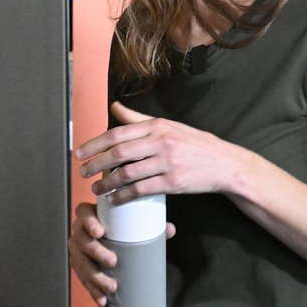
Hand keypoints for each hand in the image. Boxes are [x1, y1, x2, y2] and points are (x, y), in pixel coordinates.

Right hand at [67, 200, 175, 306]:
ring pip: (81, 263)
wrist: (105, 235)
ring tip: (111, 287)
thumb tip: (170, 229)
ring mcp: (76, 249)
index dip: (89, 222)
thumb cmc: (120, 225)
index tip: (100, 232)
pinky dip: (93, 290)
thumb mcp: (133, 222)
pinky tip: (102, 300)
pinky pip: (82, 278)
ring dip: (95, 277)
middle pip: (82, 240)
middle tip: (113, 261)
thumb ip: (150, 224)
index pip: (84, 213)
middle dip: (96, 253)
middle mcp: (79, 230)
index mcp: (89, 214)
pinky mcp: (78, 264)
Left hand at [74, 102, 241, 202]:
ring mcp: (168, 162)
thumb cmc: (196, 145)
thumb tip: (114, 106)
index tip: (80, 152)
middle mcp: (161, 141)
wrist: (226, 164)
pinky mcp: (173, 182)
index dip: (95, 143)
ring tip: (96, 190)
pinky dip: (125, 195)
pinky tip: (115, 199)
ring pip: (128, 173)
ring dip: (107, 183)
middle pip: (119, 152)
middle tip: (82, 171)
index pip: (118, 133)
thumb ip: (139, 119)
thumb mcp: (170, 126)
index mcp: (158, 126)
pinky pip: (142, 189)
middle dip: (96, 163)